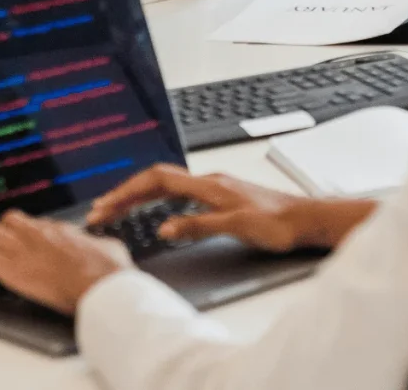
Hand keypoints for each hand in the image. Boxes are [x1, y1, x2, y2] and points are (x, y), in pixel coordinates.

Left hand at [0, 210, 132, 314]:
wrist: (101, 285)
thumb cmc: (109, 270)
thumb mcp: (110, 247)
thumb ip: (99, 243)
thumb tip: (103, 244)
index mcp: (61, 229)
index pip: (34, 223)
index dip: (26, 234)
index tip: (23, 245)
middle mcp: (39, 234)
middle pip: (8, 221)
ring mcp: (24, 250)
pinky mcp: (13, 270)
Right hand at [87, 165, 311, 252]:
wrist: (307, 219)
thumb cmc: (279, 223)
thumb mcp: (237, 227)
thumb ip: (199, 226)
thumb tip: (164, 227)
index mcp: (209, 185)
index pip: (158, 179)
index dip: (128, 191)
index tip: (105, 205)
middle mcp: (210, 182)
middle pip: (158, 180)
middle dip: (126, 193)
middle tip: (100, 211)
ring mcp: (216, 188)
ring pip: (168, 186)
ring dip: (141, 196)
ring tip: (117, 210)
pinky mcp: (222, 197)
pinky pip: (181, 193)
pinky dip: (159, 200)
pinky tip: (157, 212)